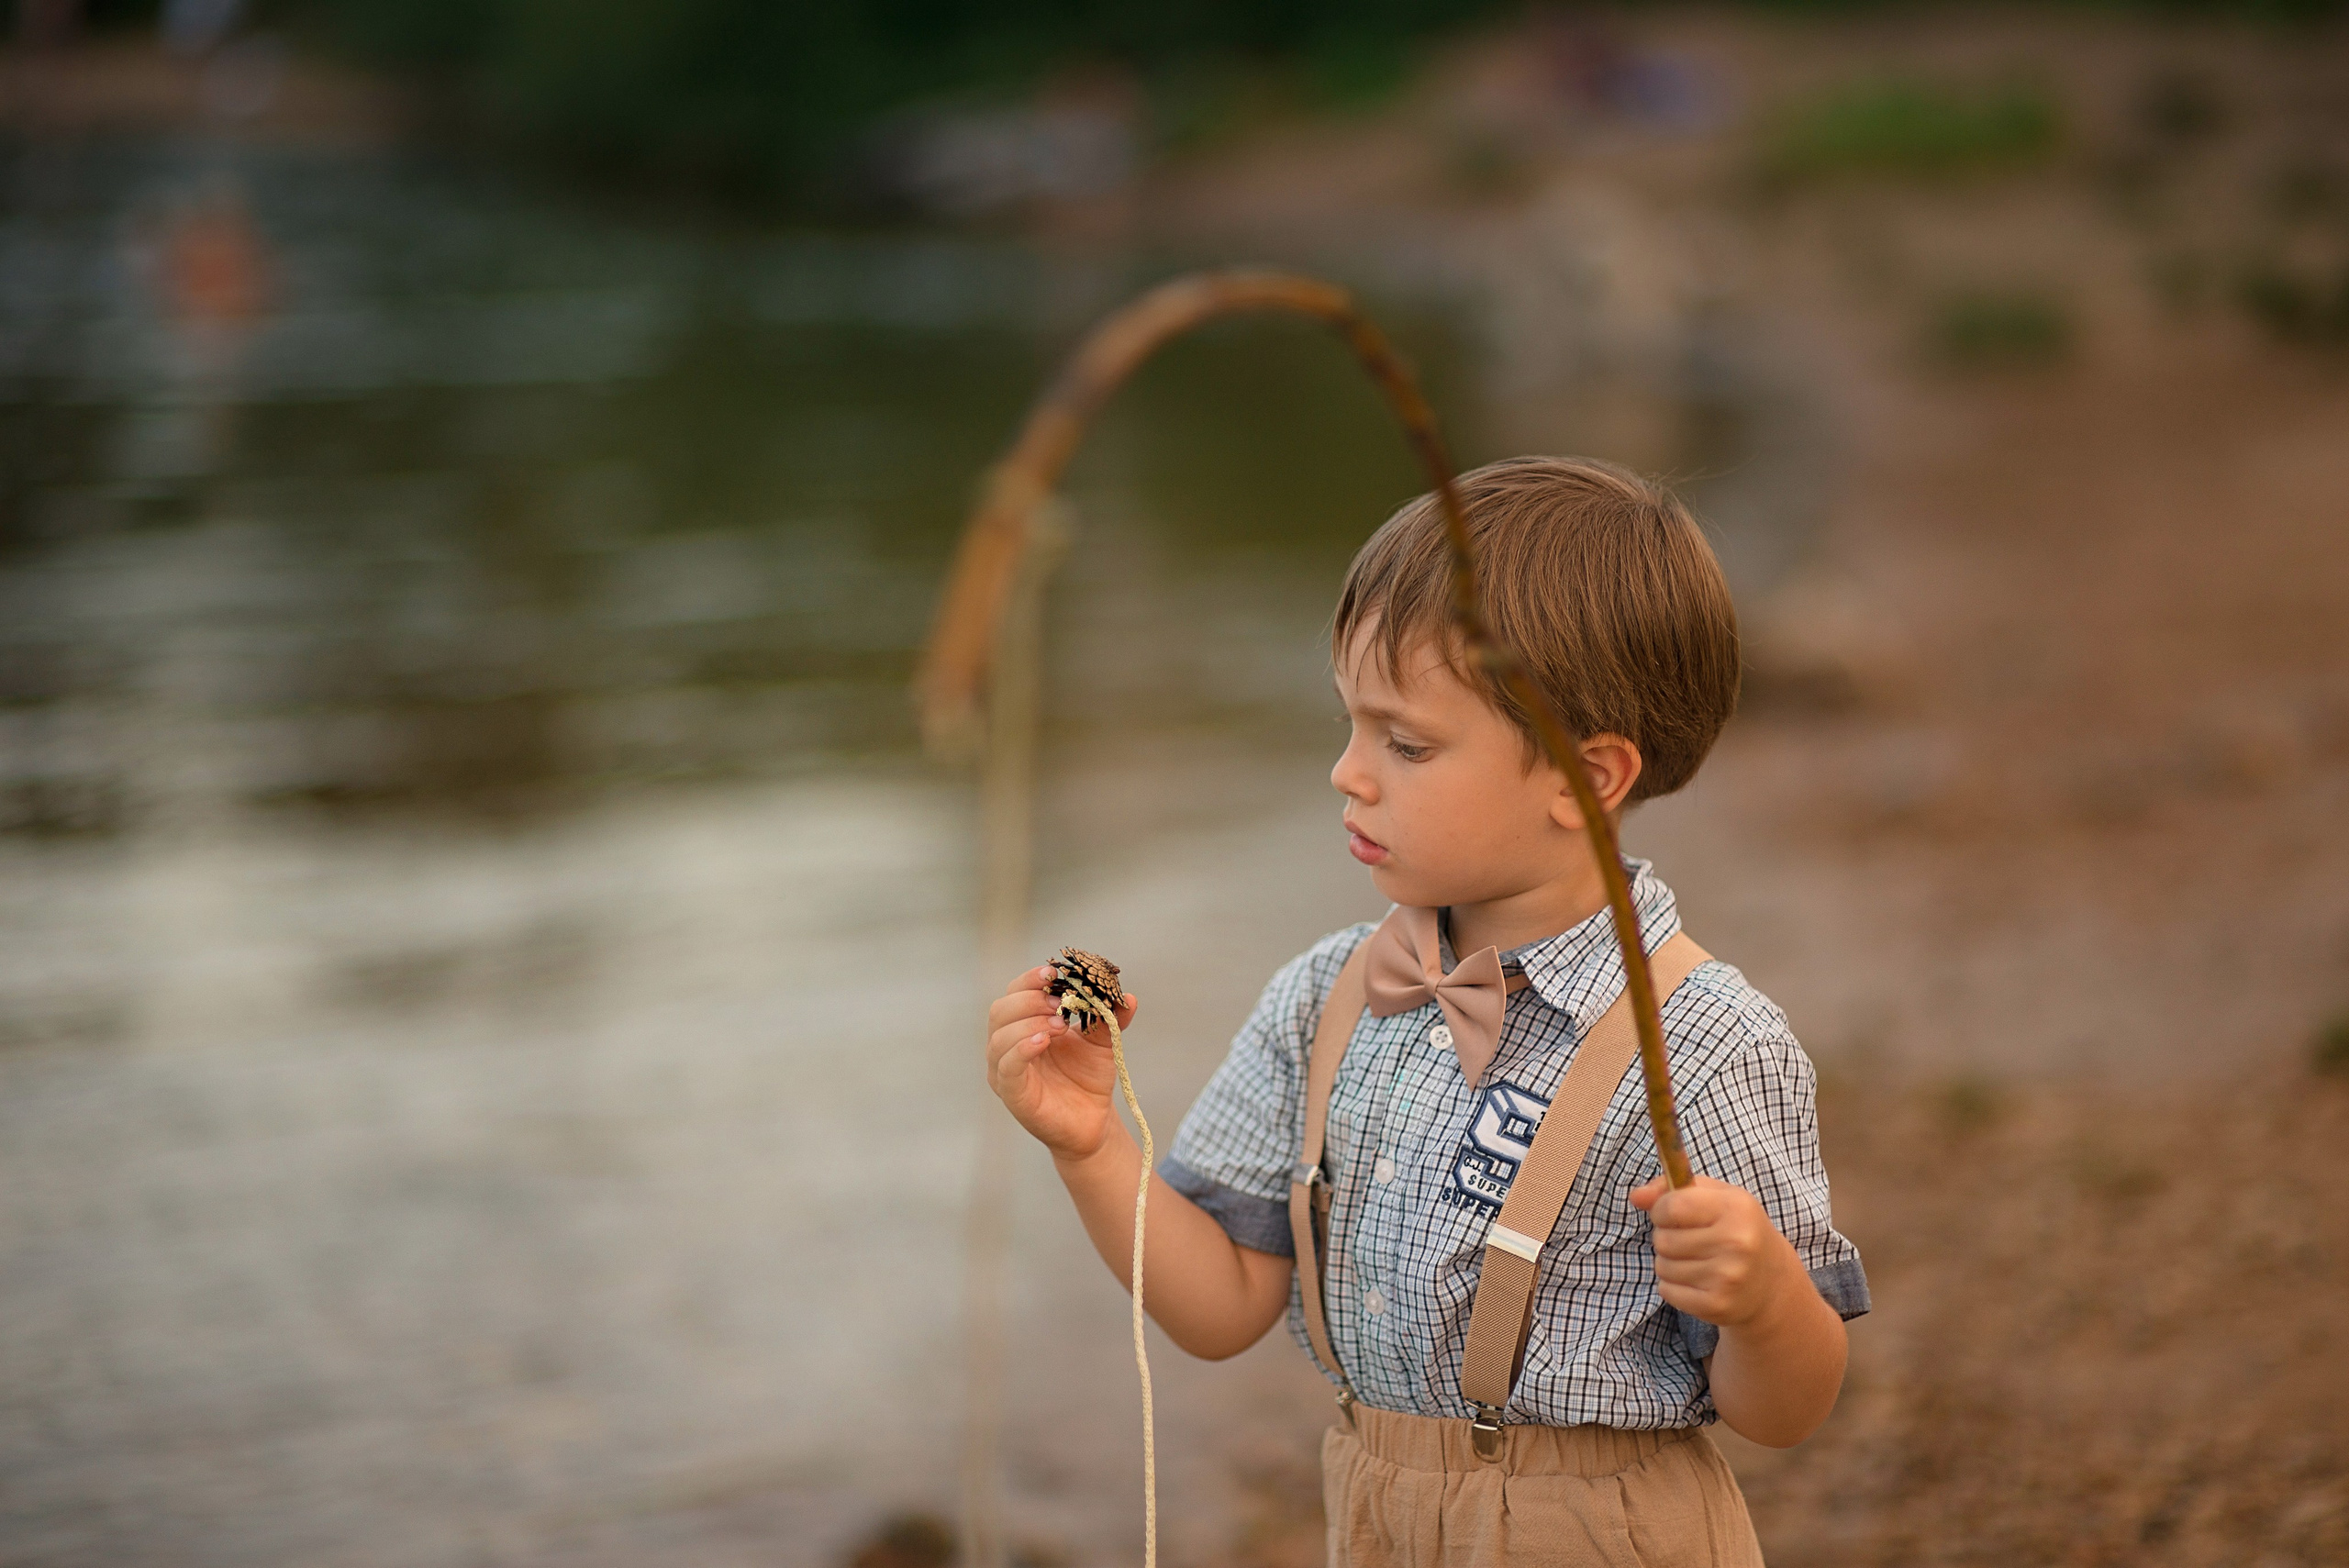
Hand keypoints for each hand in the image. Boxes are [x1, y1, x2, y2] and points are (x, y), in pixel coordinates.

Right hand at [984, 965, 1140, 1161]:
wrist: (1092, 1122)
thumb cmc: (1087, 1078)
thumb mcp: (1101, 1041)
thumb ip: (1111, 1017)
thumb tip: (1129, 997)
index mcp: (1022, 1025)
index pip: (1015, 993)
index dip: (1030, 979)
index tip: (1053, 972)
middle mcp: (1006, 1045)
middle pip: (1001, 1010)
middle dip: (1030, 999)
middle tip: (1060, 1001)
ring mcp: (1004, 1070)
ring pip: (1000, 1036)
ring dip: (1030, 1023)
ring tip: (1061, 1025)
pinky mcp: (1011, 1093)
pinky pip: (1007, 1066)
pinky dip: (1022, 1049)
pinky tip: (1044, 1042)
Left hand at [1630, 1173, 1804, 1328]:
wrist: (1770, 1282)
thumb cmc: (1735, 1230)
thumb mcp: (1713, 1197)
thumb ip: (1671, 1188)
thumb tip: (1636, 1196)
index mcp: (1736, 1208)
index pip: (1673, 1206)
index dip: (1660, 1210)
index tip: (1668, 1214)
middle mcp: (1737, 1243)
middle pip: (1663, 1239)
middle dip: (1666, 1237)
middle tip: (1689, 1240)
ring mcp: (1728, 1277)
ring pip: (1662, 1265)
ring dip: (1669, 1262)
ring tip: (1695, 1261)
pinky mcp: (1717, 1305)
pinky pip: (1667, 1291)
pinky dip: (1673, 1286)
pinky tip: (1696, 1281)